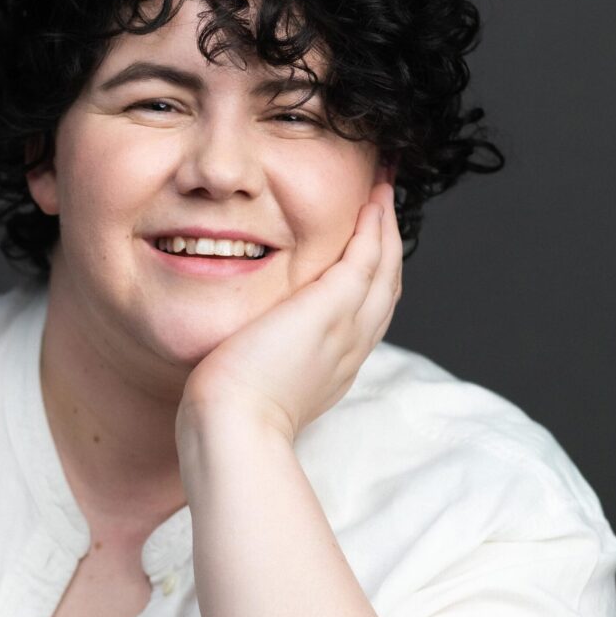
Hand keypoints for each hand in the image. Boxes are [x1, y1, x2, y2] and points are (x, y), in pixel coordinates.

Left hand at [178, 181, 401, 443]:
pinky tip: (371, 200)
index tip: (363, 251)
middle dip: (388, 246)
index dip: (368, 279)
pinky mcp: (331, 309)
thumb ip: (257, 362)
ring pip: (385, 270)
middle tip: (385, 206)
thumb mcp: (253, 385)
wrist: (233, 427)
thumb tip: (240, 352)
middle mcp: (349, 349)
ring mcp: (346, 328)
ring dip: (387, 226)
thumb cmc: (227, 415)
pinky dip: (374, 227)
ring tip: (384, 189)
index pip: (362, 315)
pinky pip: (367, 258)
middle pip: (385, 289)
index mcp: (333, 369)